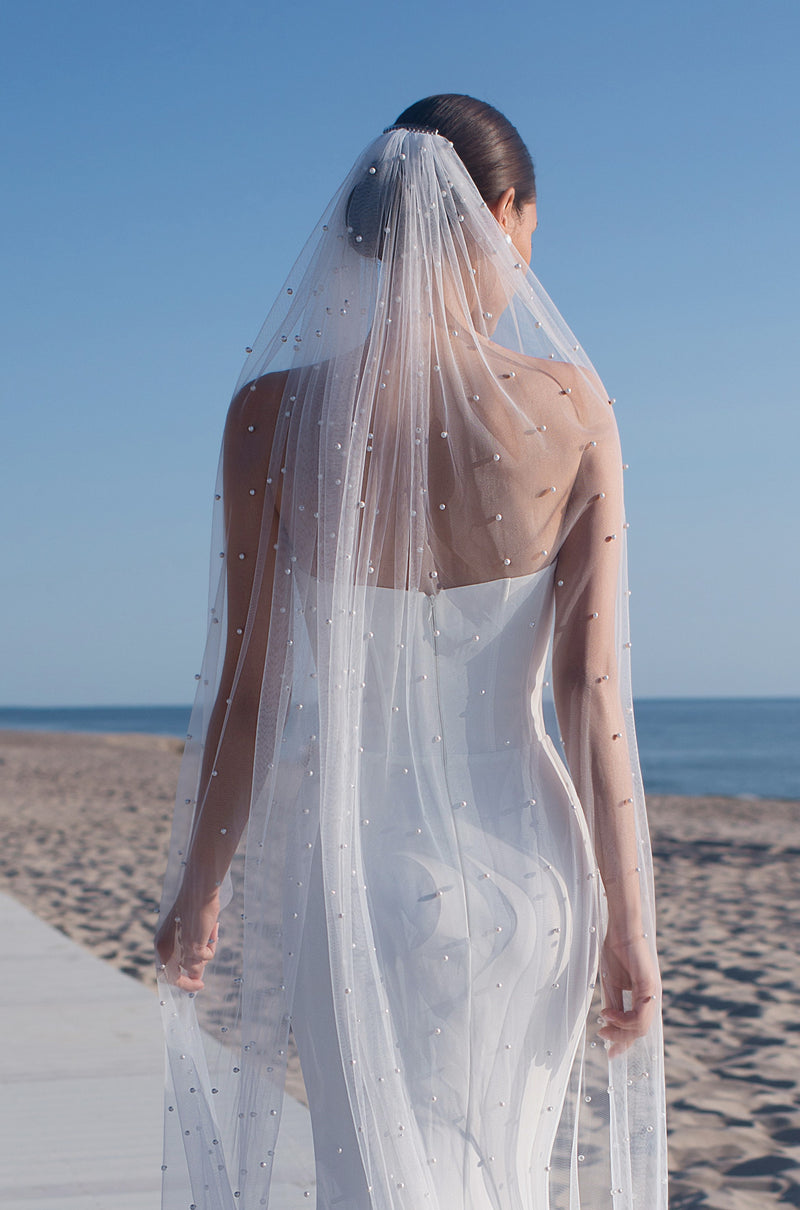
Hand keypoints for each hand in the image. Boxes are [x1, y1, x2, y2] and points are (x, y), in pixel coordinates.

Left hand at [155, 888, 220, 992]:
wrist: (198, 891)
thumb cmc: (193, 907)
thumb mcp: (185, 933)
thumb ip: (187, 951)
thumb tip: (196, 974)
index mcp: (160, 945)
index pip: (165, 973)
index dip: (177, 981)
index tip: (190, 984)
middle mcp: (166, 951)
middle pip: (178, 978)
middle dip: (190, 983)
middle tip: (201, 984)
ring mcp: (179, 950)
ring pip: (197, 967)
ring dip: (207, 953)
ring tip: (211, 931)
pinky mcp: (193, 948)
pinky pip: (207, 957)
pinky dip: (213, 946)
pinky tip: (213, 928)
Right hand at [598, 927, 659, 1058]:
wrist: (620, 928)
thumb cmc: (615, 950)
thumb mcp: (611, 983)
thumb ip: (614, 1004)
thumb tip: (610, 1025)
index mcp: (644, 997)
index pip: (638, 1028)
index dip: (624, 1042)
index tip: (610, 1053)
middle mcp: (652, 997)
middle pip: (640, 1031)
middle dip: (620, 1039)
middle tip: (602, 1035)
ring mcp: (653, 993)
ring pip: (641, 1027)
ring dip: (619, 1029)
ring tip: (603, 1021)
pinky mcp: (649, 987)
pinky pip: (640, 1015)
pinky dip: (623, 1019)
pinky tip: (607, 1012)